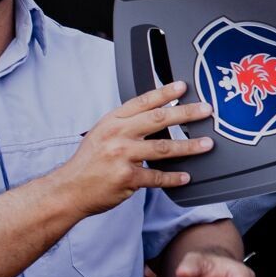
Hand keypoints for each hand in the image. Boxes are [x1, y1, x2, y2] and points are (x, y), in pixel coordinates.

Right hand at [51, 81, 212, 218]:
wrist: (69, 189)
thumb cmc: (88, 162)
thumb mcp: (102, 133)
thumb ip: (126, 123)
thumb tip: (156, 112)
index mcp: (112, 121)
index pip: (143, 102)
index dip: (165, 93)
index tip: (183, 87)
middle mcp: (118, 135)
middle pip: (158, 120)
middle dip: (186, 113)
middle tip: (206, 110)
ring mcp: (122, 156)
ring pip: (163, 148)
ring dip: (189, 146)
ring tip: (206, 144)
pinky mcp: (127, 178)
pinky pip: (157, 177)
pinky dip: (173, 178)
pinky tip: (186, 176)